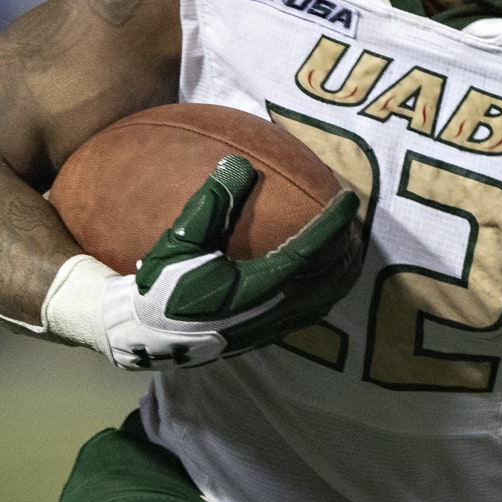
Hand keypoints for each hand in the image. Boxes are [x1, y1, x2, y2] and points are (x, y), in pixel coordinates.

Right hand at [99, 154, 361, 368]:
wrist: (146, 338)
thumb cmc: (160, 287)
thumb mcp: (179, 242)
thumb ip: (211, 204)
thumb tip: (238, 163)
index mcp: (257, 287)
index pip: (310, 251)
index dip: (334, 224)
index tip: (350, 198)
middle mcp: (272, 311)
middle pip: (330, 280)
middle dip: (349, 250)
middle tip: (356, 222)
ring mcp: (270, 328)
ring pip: (323, 300)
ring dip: (340, 273)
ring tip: (347, 250)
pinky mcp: (262, 337)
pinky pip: (308, 313)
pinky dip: (323, 291)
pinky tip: (314, 277)